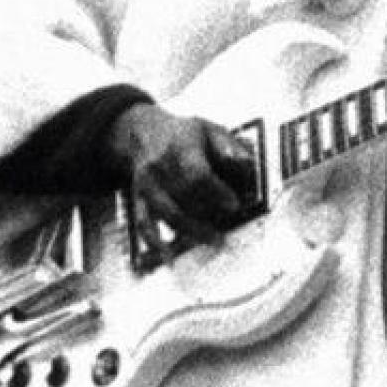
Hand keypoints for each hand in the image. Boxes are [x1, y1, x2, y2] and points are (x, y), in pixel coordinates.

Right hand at [105, 103, 257, 244]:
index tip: (234, 204)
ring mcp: (147, 184)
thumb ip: (229, 146)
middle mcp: (160, 166)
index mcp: (180, 146)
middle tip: (228, 226)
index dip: (216, 191)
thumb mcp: (209, 129)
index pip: (196, 173)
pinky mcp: (139, 197)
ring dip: (190, 230)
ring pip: (167, 212)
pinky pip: (143, 222)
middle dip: (208, 214)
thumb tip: (247, 162)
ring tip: (212, 241)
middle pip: (183, 196)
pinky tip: (167, 257)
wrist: (141, 131)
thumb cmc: (182, 133)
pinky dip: (154, 241)